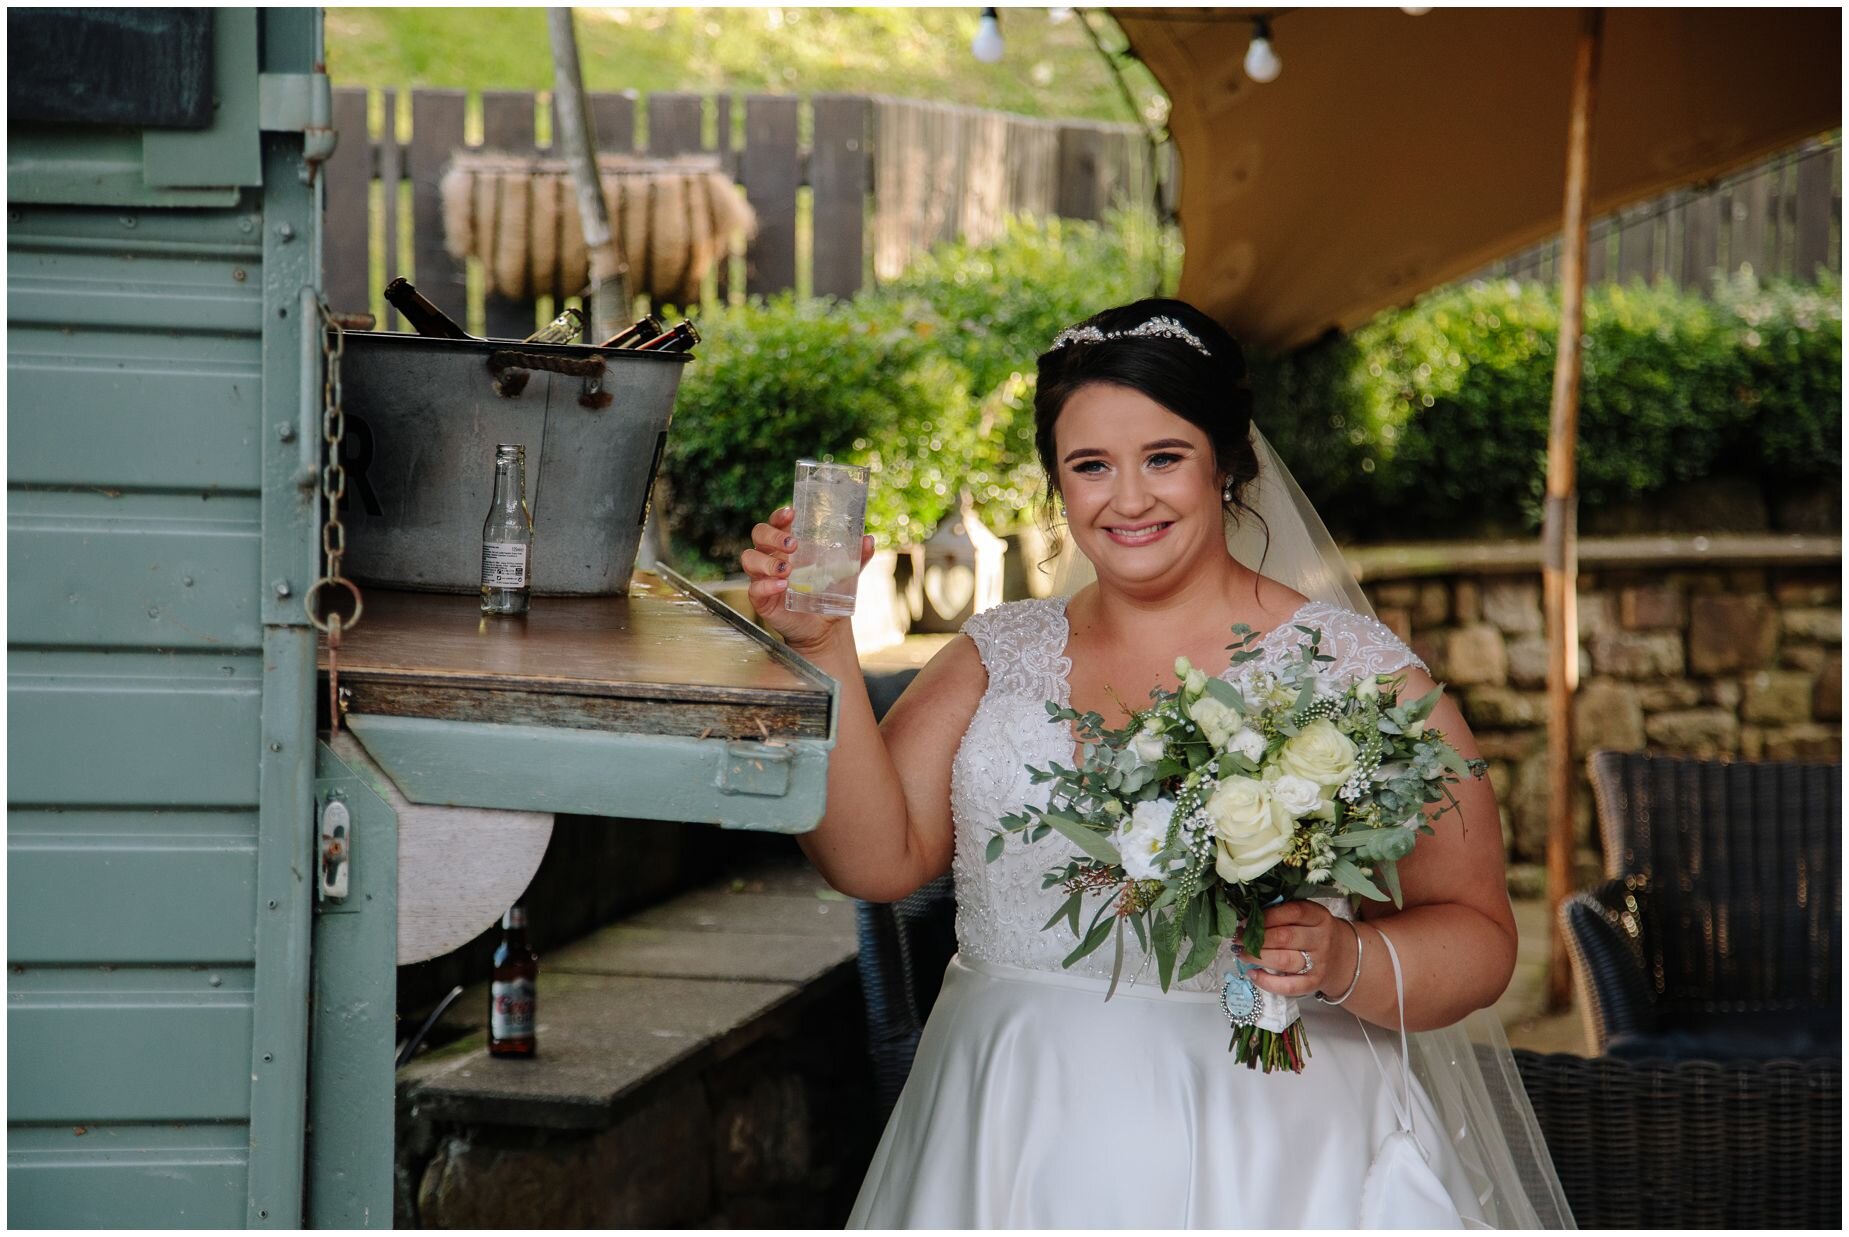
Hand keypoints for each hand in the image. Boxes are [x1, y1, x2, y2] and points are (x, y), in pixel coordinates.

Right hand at [739, 506, 874, 653]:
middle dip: (772, 535)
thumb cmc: (828, 593)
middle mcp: (772, 556)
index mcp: (788, 545)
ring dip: (767, 561)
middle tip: (792, 545)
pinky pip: (754, 588)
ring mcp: (764, 577)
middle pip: (758, 535)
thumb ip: (857, 558)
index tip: (791, 513)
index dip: (779, 515)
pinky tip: (783, 586)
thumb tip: (869, 540)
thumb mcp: (845, 574)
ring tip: (787, 569)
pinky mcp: (761, 598)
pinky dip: (767, 584)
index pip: (776, 522)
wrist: (824, 627)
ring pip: (749, 558)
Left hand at [1232, 899, 1358, 997]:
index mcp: (1319, 916)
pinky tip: (1252, 974)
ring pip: (1284, 961)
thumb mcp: (1308, 916)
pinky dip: (1267, 982)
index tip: (1246, 920)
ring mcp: (1319, 963)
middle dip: (1256, 938)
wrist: (1345, 957)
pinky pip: (1289, 986)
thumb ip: (1284, 913)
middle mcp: (1321, 939)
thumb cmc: (1315, 931)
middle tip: (1237, 938)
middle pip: (1284, 937)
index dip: (1265, 916)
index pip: (1292, 912)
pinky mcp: (1314, 984)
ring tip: (1241, 954)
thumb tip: (1248, 916)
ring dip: (1257, 957)